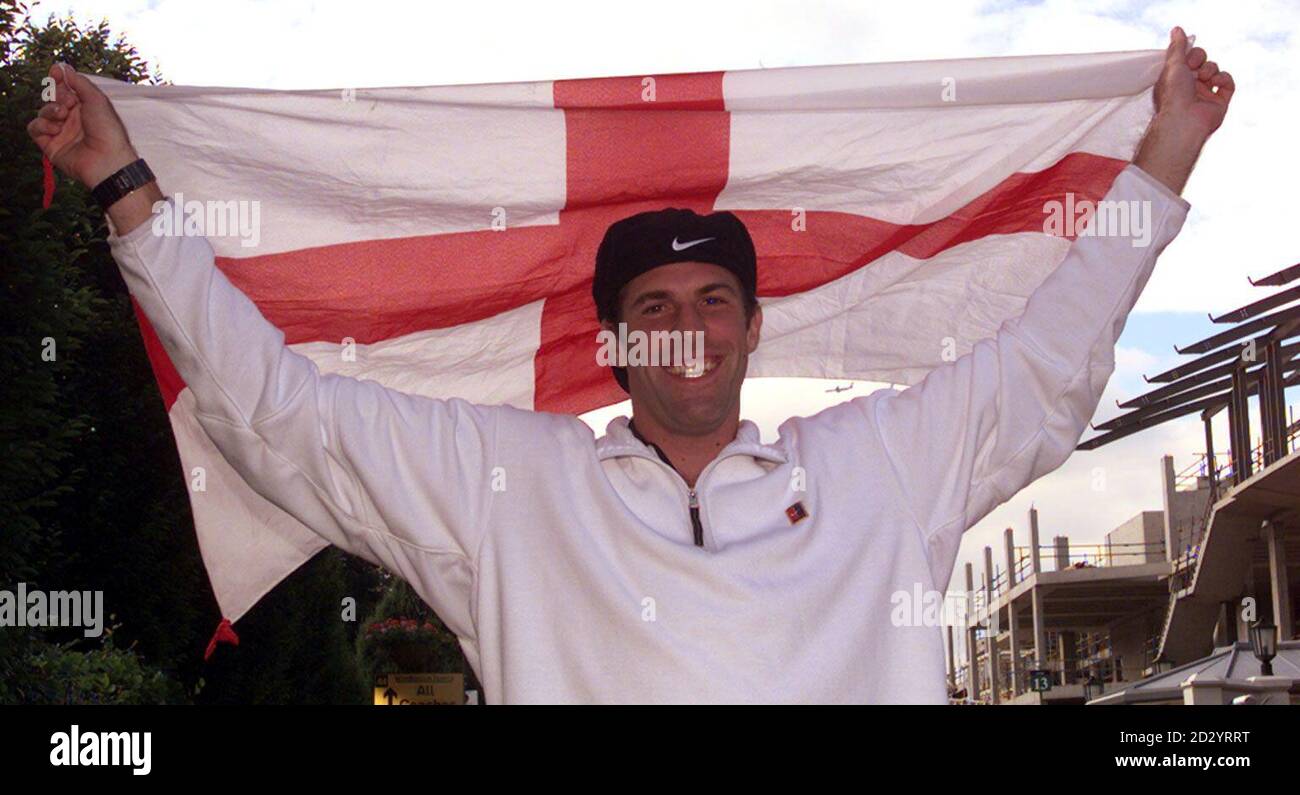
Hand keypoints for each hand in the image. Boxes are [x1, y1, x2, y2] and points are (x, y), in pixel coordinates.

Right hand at [27, 62, 139, 188]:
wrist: (106, 159)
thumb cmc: (107, 130)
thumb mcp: (97, 100)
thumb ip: (80, 83)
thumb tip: (65, 68)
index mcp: (85, 108)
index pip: (66, 89)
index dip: (59, 79)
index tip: (56, 70)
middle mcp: (72, 119)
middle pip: (52, 98)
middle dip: (57, 95)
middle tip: (68, 101)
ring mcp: (61, 132)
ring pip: (43, 112)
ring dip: (50, 110)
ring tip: (63, 115)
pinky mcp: (50, 145)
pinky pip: (35, 128)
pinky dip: (42, 125)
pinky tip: (56, 129)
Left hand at [1133, 27, 1234, 194]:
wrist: (1184, 120)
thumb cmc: (1173, 95)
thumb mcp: (1172, 65)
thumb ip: (1177, 47)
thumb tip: (1177, 29)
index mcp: (1176, 78)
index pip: (1187, 57)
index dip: (1190, 53)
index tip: (1187, 59)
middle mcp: (1189, 86)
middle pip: (1202, 60)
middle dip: (1200, 59)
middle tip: (1194, 68)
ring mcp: (1204, 93)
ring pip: (1215, 69)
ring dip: (1211, 69)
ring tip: (1203, 78)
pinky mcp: (1219, 101)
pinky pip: (1228, 82)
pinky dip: (1224, 79)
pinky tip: (1216, 82)